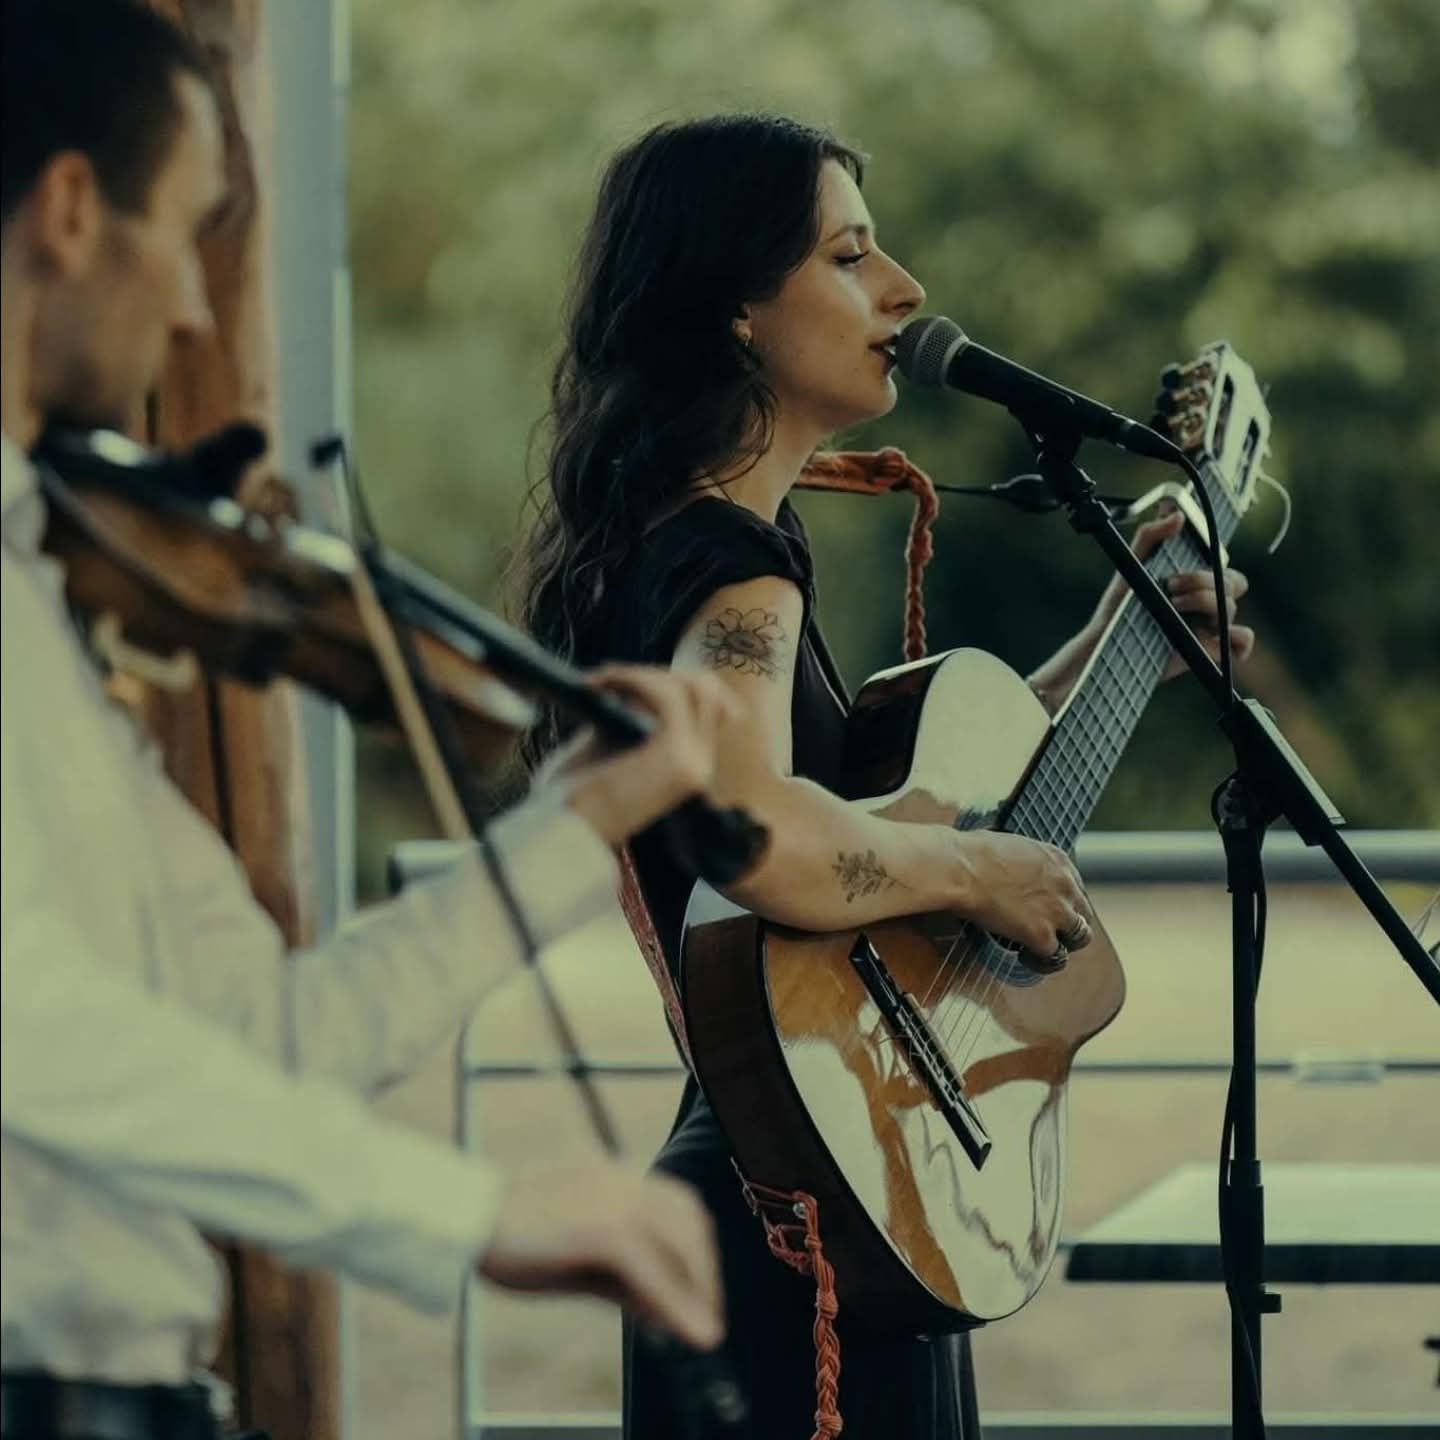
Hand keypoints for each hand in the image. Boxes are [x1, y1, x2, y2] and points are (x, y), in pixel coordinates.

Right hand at [477, 1162, 723, 1350]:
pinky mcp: (602, 1228)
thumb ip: (621, 1279)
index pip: (678, 1206)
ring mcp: (614, 1199)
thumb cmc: (514, 1241)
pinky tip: (685, 1328)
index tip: (703, 1289)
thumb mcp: (577, 1263)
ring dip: (698, 1285)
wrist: (468, 1220)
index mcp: (615, 1180)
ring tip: (703, 1328)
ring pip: (677, 1240)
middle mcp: (622, 1181)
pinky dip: (673, 1300)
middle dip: (705, 1268)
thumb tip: (662, 1310)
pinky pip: (650, 1268)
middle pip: (687, 1217)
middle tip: (708, 1314)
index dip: (698, 1249)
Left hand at [542, 665, 742, 845]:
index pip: (709, 704)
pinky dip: (632, 678)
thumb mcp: (604, 749)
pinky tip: (600, 683)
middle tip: (609, 677)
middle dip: (655, 673)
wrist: (560, 832)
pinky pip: (668, 695)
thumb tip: (626, 688)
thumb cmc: (572, 798)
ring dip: (642, 673)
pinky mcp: (678, 754)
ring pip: (690, 687)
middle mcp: (701, 765)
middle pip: (705, 690)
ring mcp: (695, 761)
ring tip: (601, 680)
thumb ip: (626, 720)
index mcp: (689, 767)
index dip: (668, 680)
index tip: (618, 679)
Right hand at [949, 829, 1092, 958]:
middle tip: (1047, 931)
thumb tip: (1009, 868)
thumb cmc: (971, 853)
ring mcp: (1057, 911)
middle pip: (1083, 913)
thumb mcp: (1011, 846)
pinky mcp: (1041, 935)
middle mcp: (1065, 885)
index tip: (1047, 909)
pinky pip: (1054, 957)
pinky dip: (1041, 960)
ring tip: (1041, 949)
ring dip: (1062, 944)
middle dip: (1068, 924)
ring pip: (1079, 937)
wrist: (960, 868)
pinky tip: (1025, 956)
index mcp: (1057, 859)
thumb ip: (1023, 861)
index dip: (1062, 902)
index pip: (1076, 887)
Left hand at [1090, 509, 1255, 680]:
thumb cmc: (1119, 607)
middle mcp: (1205, 602)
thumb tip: (1176, 514)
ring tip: (1173, 606)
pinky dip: (1237, 638)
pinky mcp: (1209, 651)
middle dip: (1204, 579)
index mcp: (1193, 580)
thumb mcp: (1131, 566)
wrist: (1107, 646)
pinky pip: (1243, 640)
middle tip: (1172, 584)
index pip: (1220, 562)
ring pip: (1232, 606)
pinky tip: (1208, 637)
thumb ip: (1150, 535)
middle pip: (1234, 582)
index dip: (1214, 553)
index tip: (1186, 553)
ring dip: (1205, 601)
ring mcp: (1209, 627)